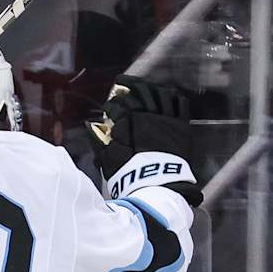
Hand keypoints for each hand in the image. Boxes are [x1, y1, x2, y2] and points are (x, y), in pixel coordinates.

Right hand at [89, 79, 202, 206]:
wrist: (158, 187)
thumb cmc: (131, 176)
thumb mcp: (108, 160)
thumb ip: (99, 141)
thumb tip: (90, 127)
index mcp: (130, 121)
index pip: (119, 104)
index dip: (111, 105)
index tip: (107, 108)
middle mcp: (149, 115)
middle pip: (139, 90)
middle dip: (127, 85)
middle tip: (120, 84)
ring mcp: (167, 118)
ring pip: (160, 92)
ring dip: (150, 87)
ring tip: (143, 86)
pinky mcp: (181, 126)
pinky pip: (180, 103)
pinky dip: (172, 97)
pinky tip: (167, 96)